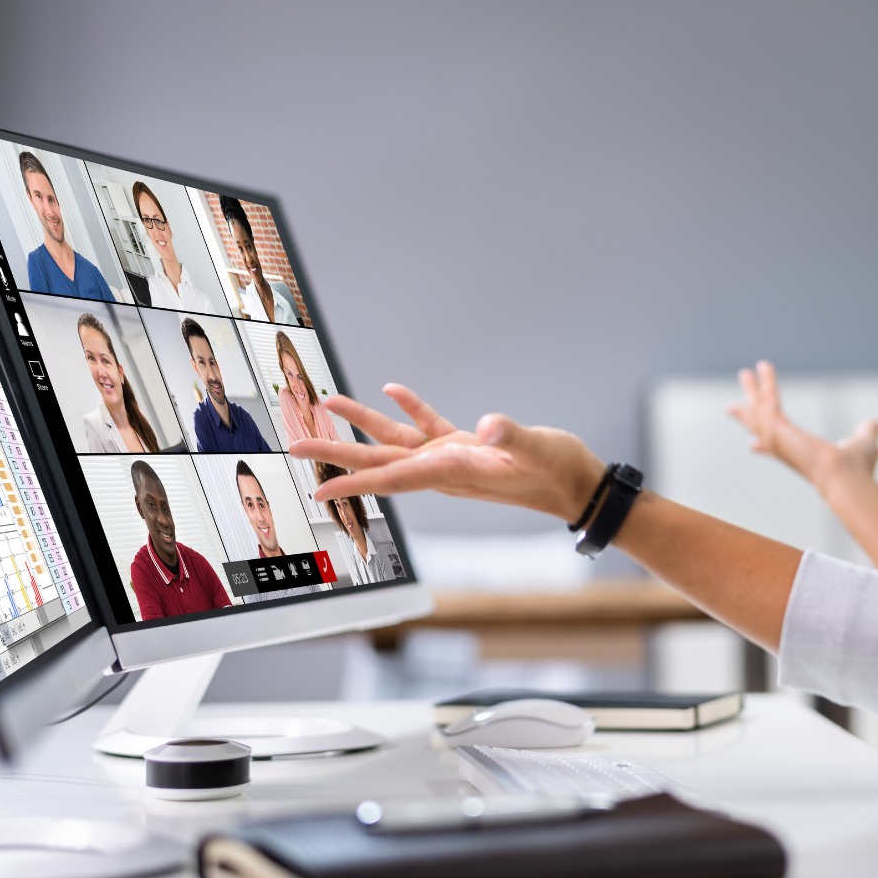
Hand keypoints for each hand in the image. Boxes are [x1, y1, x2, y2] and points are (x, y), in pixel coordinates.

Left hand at [287, 384, 604, 521]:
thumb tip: (488, 426)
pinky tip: (393, 390)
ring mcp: (453, 459)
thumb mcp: (540, 450)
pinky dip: (409, 409)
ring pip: (396, 442)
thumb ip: (513, 437)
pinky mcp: (468, 447)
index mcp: (453, 471)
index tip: (317, 488)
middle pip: (379, 463)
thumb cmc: (561, 473)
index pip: (392, 478)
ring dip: (362, 425)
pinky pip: (427, 427)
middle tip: (296, 447)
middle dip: (336, 455)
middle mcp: (444, 469)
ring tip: (328, 403)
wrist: (580, 488)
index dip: (353, 481)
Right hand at [727, 360, 877, 488]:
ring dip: (752, 391)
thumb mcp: (864, 443)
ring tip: (745, 373)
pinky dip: (766, 383)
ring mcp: (777, 440)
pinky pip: (768, 401)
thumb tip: (875, 423)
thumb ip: (867, 432)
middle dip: (746, 415)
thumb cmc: (857, 468)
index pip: (776, 452)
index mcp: (800, 457)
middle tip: (731, 406)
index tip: (751, 445)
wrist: (848, 476)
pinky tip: (765, 366)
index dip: (763, 447)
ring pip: (758, 412)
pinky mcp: (777, 428)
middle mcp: (785, 450)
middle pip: (759, 429)